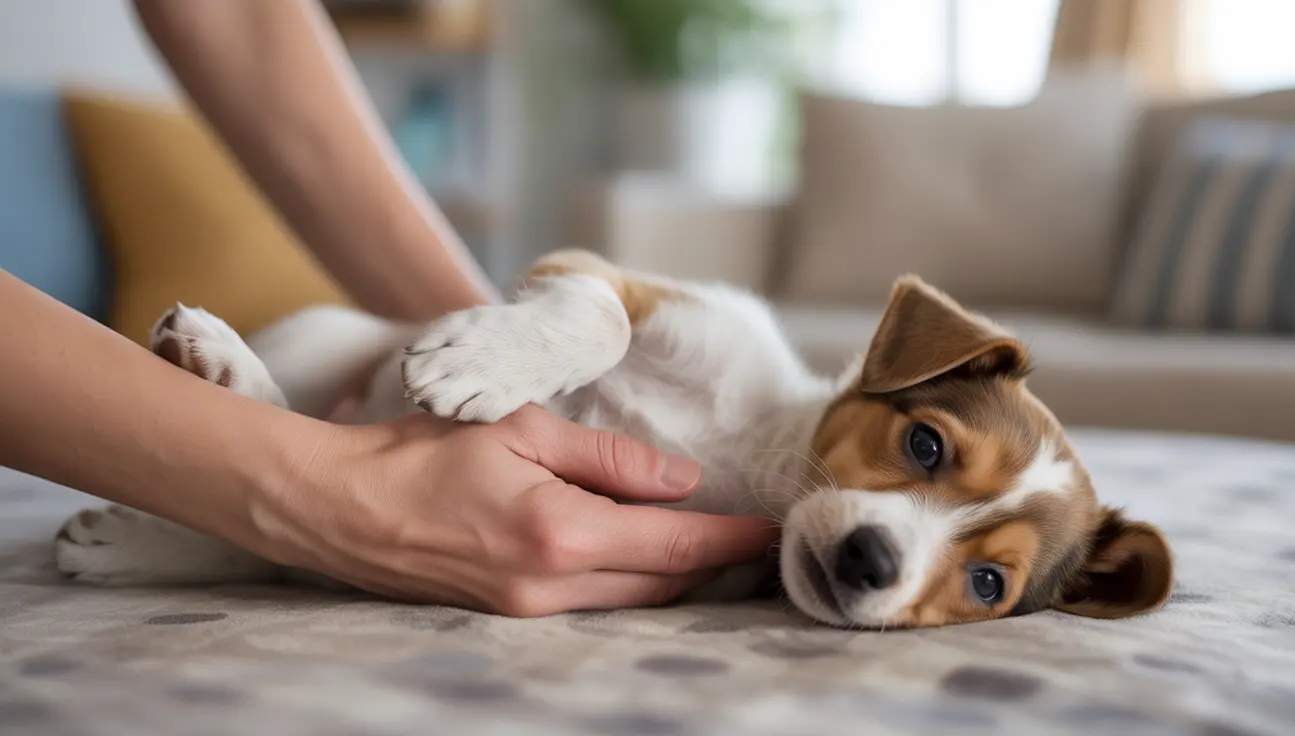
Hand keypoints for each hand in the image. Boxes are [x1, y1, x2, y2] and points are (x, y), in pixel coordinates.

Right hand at [252, 406, 778, 615]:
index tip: (771, 530)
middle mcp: (554, 587)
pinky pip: (594, 602)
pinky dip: (629, 578)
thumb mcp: (523, 430)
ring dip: (673, 571)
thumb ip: (609, 457)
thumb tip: (680, 478)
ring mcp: (531, 611)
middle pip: (664, 582)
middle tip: (746, 529)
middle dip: (711, 558)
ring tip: (704, 538)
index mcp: (563, 533)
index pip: (677, 545)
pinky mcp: (511, 616)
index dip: (732, 538)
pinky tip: (637, 550)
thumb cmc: (424, 455)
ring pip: (632, 598)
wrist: (342, 508)